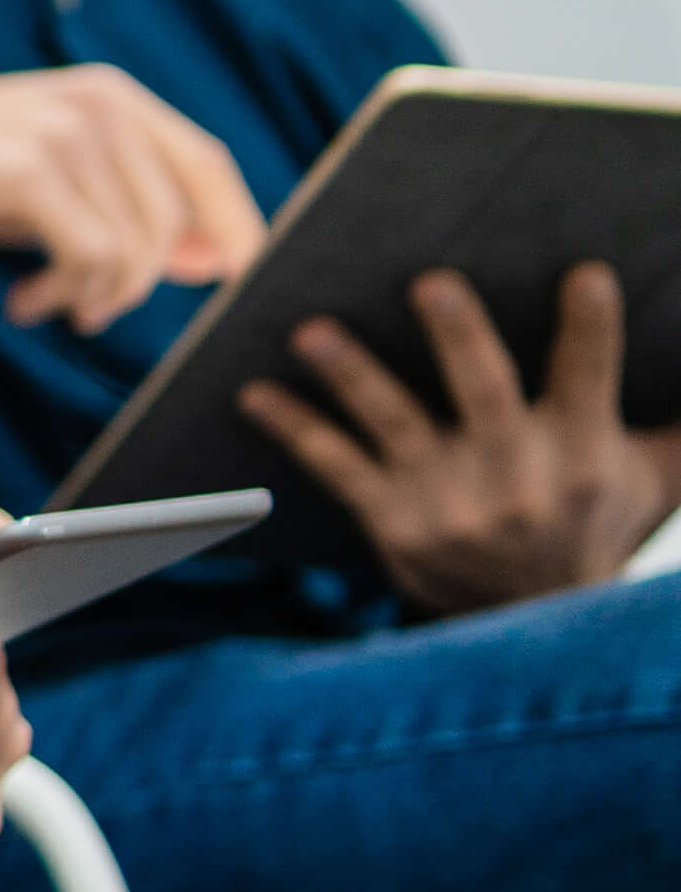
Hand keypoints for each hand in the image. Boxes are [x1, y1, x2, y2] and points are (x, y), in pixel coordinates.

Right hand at [0, 68, 264, 328]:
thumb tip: (213, 258)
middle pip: (173, 218)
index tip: (232, 282)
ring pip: (133, 247)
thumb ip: (124, 204)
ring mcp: (63, 132)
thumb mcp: (49, 176)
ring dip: (95, 295)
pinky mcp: (27, 169)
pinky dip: (64, 293)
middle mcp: (98, 103)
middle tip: (95, 313)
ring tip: (46, 301)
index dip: (234, 227)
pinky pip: (88, 257)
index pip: (207, 165)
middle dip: (143, 282)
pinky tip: (24, 298)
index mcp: (110, 95)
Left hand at [239, 262, 677, 615]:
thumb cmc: (595, 517)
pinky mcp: (392, 520)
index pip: (590, 378)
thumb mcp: (655, 475)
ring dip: (352, 375)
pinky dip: (294, 428)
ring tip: (310, 330)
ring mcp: (447, 500)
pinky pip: (336, 467)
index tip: (586, 273)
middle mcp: (515, 477)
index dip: (589, 330)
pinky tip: (251, 391)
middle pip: (485, 395)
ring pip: (394, 424)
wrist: (537, 618)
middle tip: (432, 280)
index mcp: (581, 454)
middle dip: (461, 339)